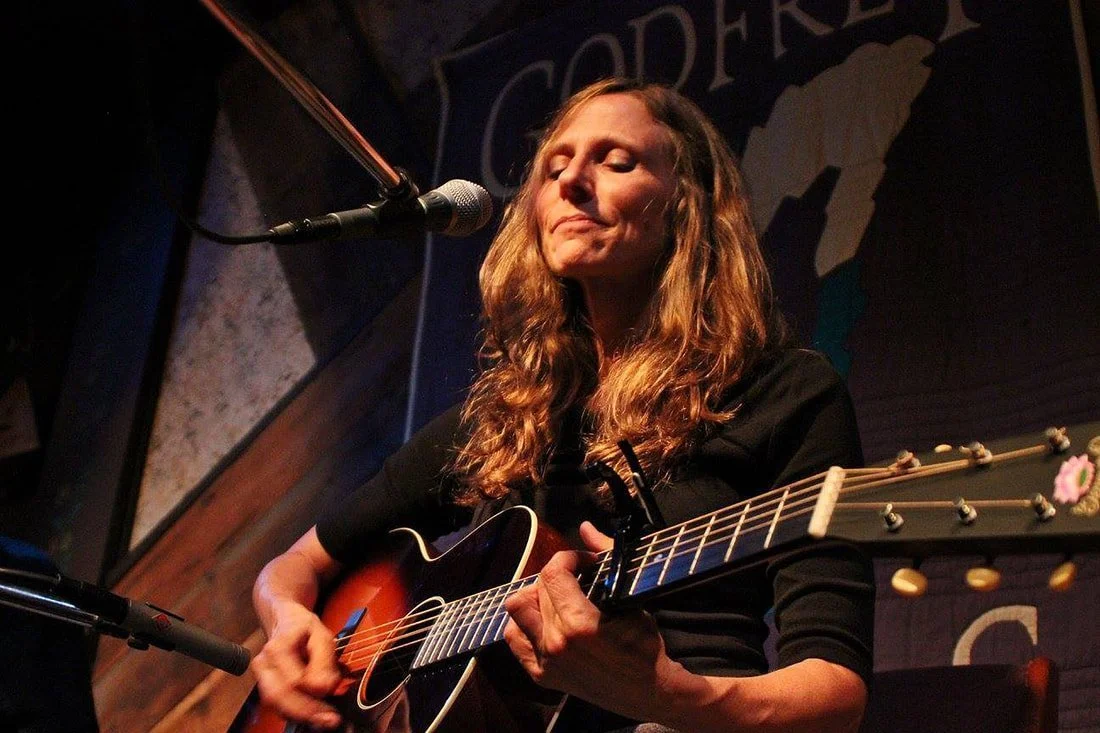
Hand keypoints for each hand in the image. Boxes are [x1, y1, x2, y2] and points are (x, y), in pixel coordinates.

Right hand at [250, 601, 343, 729]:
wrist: (284, 620)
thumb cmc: (303, 627)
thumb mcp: (321, 635)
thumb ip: (324, 660)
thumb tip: (323, 688)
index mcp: (277, 647)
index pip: (293, 680)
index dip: (313, 693)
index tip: (331, 697)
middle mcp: (263, 663)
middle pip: (279, 696)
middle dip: (305, 712)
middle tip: (329, 720)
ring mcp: (260, 676)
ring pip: (275, 704)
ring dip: (300, 715)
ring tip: (324, 720)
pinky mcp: (264, 686)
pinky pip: (277, 705)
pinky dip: (295, 713)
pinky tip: (313, 714)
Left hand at [502, 521, 681, 720]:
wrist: (646, 691)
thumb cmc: (644, 646)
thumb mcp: (630, 599)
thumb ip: (606, 559)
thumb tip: (586, 527)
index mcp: (579, 623)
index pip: (553, 572)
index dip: (568, 558)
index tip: (584, 563)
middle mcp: (556, 643)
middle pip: (538, 588)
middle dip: (557, 576)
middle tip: (576, 580)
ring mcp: (544, 661)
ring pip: (517, 610)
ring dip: (535, 598)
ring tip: (557, 600)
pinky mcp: (540, 675)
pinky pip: (514, 638)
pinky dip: (525, 623)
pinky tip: (546, 621)